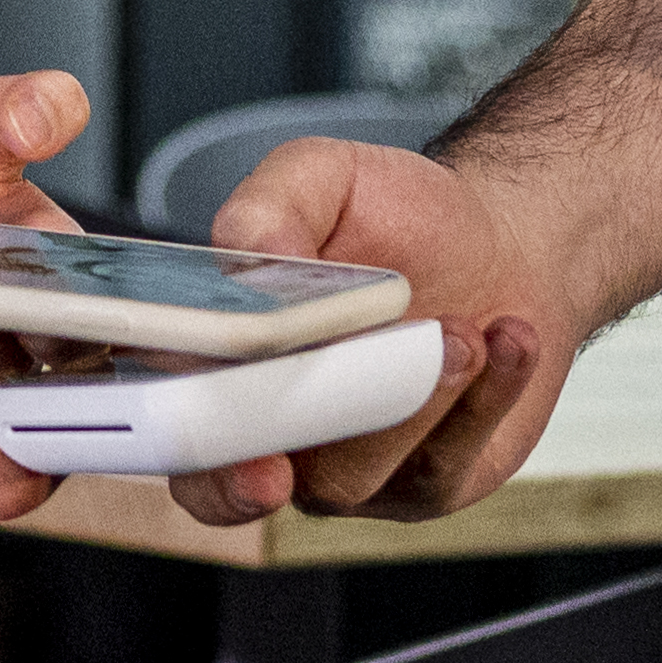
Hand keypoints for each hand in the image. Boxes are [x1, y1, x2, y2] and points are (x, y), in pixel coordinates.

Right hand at [133, 131, 634, 532]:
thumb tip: (243, 254)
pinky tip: (506, 340)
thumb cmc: (399, 220)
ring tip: (461, 330)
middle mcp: (261, 430)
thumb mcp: (328, 177)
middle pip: (237, 482)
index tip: (214, 427)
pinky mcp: (422, 485)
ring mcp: (340, 470)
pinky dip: (477, 403)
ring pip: (348, 474)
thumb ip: (269, 203)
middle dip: (286, 445)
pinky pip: (436, 468)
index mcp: (210, 361)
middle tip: (344, 384)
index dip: (168, 440)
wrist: (505, 247)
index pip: (155, 421)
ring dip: (406, 399)